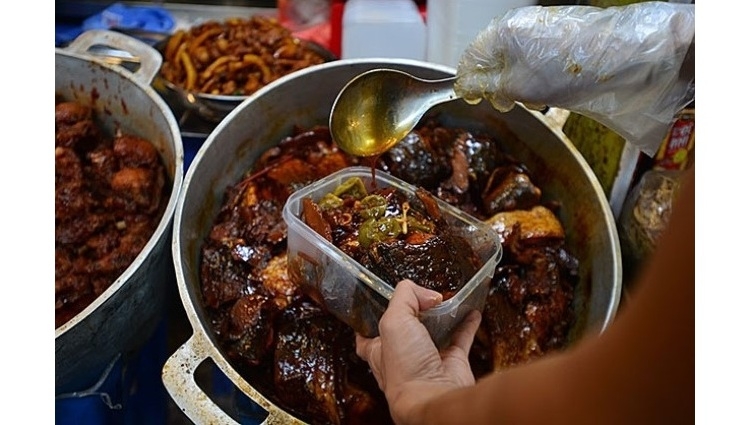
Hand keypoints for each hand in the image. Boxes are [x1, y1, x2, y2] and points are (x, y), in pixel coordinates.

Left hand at [355, 279, 480, 424]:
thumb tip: (426, 293)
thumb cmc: (405, 369)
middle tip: (422, 296)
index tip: (376, 304)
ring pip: (436, 331)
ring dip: (442, 315)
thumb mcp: (393, 320)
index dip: (371, 320)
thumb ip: (404, 297)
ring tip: (445, 300)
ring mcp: (429, 359)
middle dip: (414, 312)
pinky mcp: (453, 362)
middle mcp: (403, 356)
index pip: (368, 335)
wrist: (434, 397)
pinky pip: (462, 338)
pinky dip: (467, 323)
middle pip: (406, 328)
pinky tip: (471, 311)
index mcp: (379, 350)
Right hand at [454, 3, 694, 155]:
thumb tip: (465, 86)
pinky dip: (536, 76)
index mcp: (501, 31)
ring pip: (514, 61)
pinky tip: (551, 87)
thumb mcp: (517, 86)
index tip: (472, 100)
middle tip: (509, 103)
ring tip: (535, 98)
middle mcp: (518, 24)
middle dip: (496, 84)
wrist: (621, 56)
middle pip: (492, 58)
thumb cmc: (568, 69)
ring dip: (518, 83)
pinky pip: (535, 58)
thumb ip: (486, 85)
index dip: (469, 82)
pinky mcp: (559, 36)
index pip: (470, 57)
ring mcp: (540, 29)